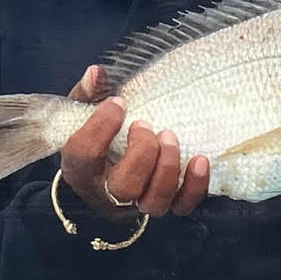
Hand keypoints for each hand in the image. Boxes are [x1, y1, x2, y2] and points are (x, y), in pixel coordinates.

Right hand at [60, 66, 209, 220]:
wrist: (103, 175)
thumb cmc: (95, 138)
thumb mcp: (85, 113)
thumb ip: (89, 93)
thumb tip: (98, 72)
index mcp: (80, 169)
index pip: (83, 156)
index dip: (101, 126)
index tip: (118, 102)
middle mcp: (107, 194)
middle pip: (125, 187)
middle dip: (142, 152)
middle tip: (145, 124)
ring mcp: (137, 204)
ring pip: (154, 202)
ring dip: (167, 167)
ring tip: (170, 136)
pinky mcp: (164, 205)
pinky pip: (182, 207)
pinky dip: (194, 186)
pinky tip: (200, 159)